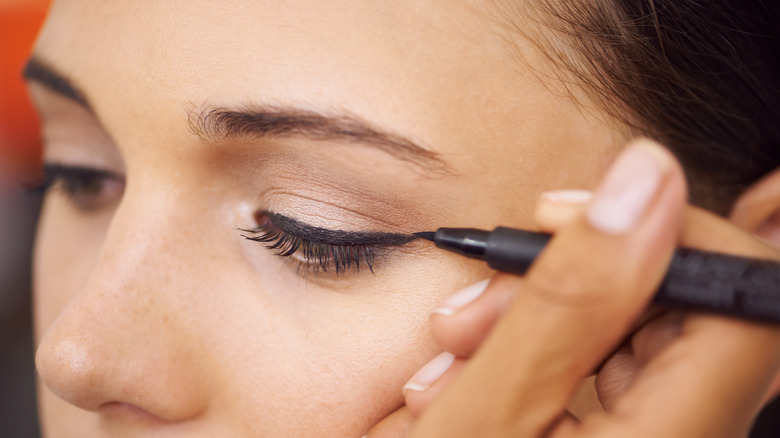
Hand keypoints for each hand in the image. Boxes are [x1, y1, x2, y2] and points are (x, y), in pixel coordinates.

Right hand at [366, 139, 779, 436]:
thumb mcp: (479, 419)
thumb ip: (568, 303)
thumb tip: (646, 183)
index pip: (744, 307)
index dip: (677, 237)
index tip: (579, 218)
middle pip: (680, 314)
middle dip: (576, 281)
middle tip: (488, 296)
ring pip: (627, 335)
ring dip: (538, 315)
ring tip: (455, 344)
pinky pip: (595, 368)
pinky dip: (532, 350)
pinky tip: (471, 367)